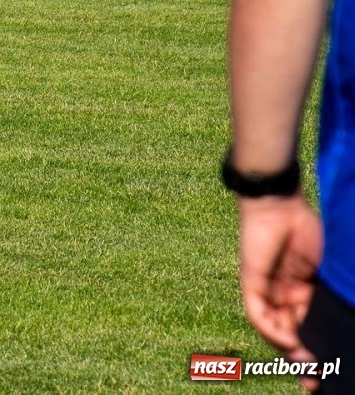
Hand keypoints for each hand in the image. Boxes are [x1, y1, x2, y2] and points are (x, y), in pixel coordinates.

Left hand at [237, 194, 321, 362]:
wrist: (279, 202)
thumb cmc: (307, 229)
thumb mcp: (322, 272)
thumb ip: (322, 298)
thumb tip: (329, 327)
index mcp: (303, 292)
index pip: (307, 328)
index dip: (317, 350)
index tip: (326, 373)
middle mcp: (282, 294)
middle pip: (290, 333)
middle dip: (301, 359)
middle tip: (313, 381)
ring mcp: (265, 288)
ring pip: (273, 328)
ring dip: (287, 349)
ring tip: (304, 366)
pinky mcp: (251, 281)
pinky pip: (257, 313)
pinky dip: (270, 329)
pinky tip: (286, 340)